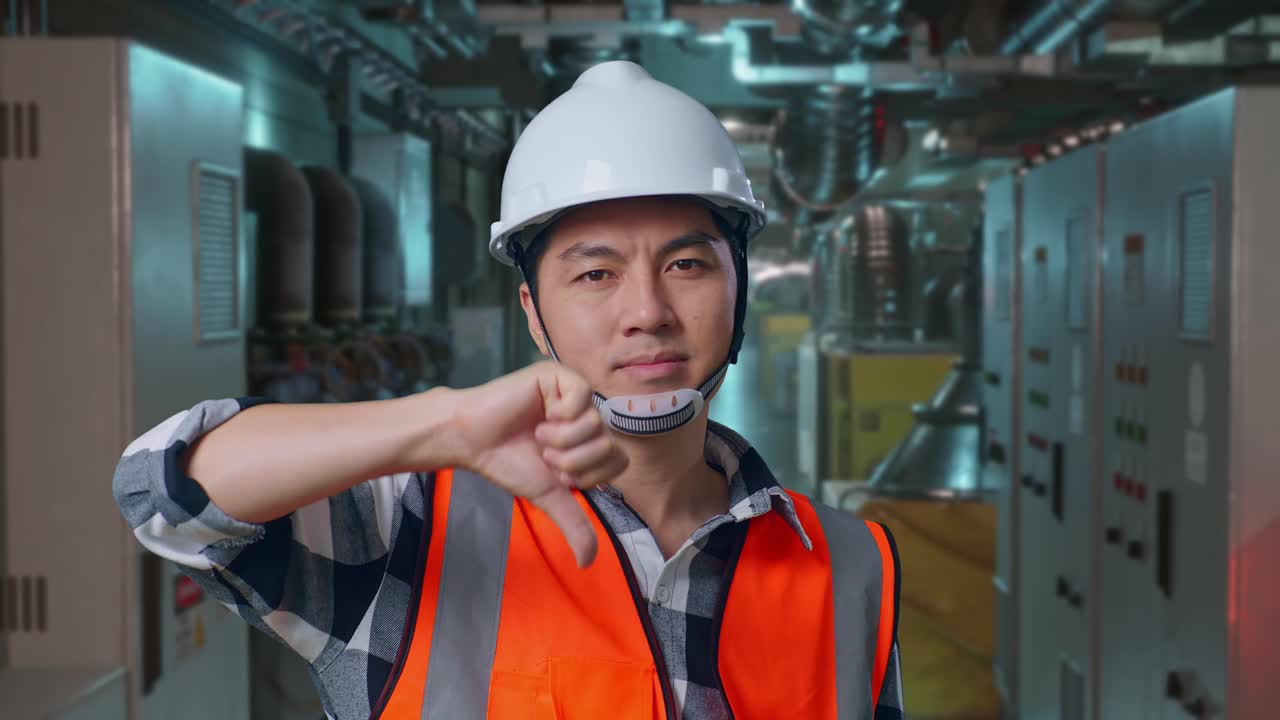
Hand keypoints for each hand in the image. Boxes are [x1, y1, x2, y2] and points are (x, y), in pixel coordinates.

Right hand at [449, 361, 627, 566]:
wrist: (473, 440)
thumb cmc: (507, 461)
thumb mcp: (548, 496)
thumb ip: (573, 524)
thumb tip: (588, 562)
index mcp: (588, 441)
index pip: (619, 461)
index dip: (588, 474)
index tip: (558, 473)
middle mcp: (587, 416)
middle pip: (608, 444)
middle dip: (571, 461)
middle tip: (544, 453)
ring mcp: (575, 394)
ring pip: (594, 424)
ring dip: (560, 440)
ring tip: (537, 434)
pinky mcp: (559, 376)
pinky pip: (582, 398)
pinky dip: (559, 415)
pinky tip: (539, 414)